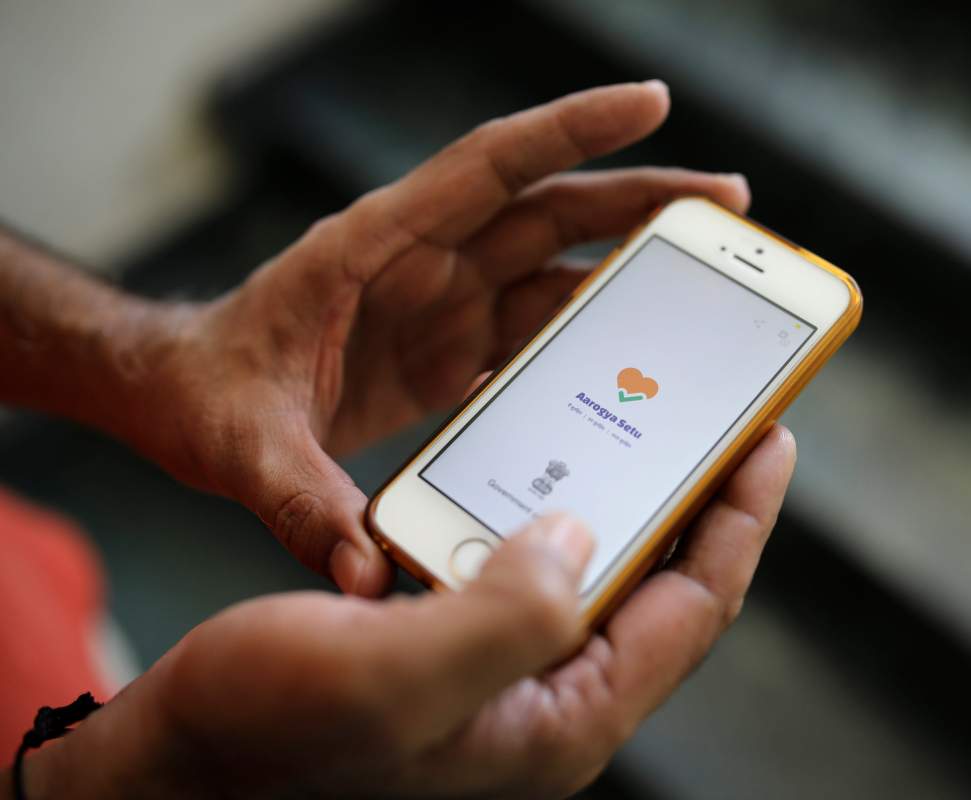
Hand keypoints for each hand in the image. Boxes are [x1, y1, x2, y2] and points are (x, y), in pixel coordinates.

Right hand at [14, 426, 793, 799]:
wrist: (180, 755)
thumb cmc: (267, 731)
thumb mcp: (390, 679)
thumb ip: (505, 615)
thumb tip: (581, 535)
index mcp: (562, 717)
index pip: (693, 606)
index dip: (740, 516)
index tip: (771, 432)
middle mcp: (550, 696)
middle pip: (663, 583)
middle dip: (701, 496)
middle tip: (724, 412)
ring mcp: (508, 671)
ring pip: (603, 569)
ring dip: (630, 494)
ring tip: (650, 418)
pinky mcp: (464, 643)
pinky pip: (536, 563)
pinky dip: (553, 506)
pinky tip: (546, 458)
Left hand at [122, 81, 749, 594]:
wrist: (180, 398)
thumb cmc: (203, 393)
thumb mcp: (240, 444)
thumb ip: (299, 501)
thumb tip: (367, 571)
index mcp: (376, 249)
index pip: (489, 168)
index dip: (571, 132)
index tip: (650, 101)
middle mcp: (424, 265)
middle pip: (551, 213)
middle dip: (641, 200)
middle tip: (728, 203)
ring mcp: (442, 305)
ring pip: (556, 268)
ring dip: (630, 269)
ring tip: (705, 281)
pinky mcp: (449, 350)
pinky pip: (535, 331)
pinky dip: (589, 337)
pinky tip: (637, 359)